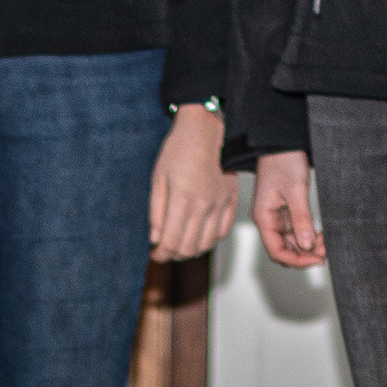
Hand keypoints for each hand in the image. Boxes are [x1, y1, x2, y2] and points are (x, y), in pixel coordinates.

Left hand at [149, 115, 236, 260]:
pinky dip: (210, 240)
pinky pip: (223, 232)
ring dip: (191, 250)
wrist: (205, 131)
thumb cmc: (177, 151)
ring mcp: (220, 204)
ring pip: (206, 244)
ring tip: (180, 245)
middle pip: (189, 248)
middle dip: (173, 255)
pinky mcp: (232, 200)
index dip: (161, 255)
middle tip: (164, 251)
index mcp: (182, 200)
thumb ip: (156, 211)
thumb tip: (155, 239)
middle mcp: (204, 206)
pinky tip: (199, 236)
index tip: (154, 255)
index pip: (171, 242)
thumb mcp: (158, 178)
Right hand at [252, 151, 323, 267]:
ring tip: (327, 241)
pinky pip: (296, 232)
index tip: (318, 259)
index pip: (277, 251)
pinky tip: (321, 233)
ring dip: (308, 246)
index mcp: (263, 218)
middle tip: (327, 249)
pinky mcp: (286, 211)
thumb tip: (307, 245)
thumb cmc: (284, 161)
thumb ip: (301, 218)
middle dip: (305, 255)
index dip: (297, 261)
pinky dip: (308, 235)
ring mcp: (277, 217)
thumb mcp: (295, 190)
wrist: (282, 142)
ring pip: (291, 243)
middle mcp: (268, 221)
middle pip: (284, 250)